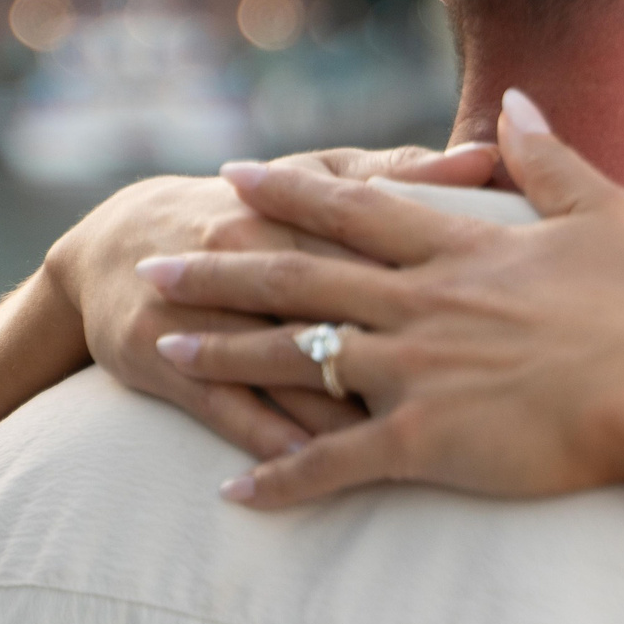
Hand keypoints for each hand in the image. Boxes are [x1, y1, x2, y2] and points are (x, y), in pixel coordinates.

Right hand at [47, 143, 499, 459]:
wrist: (119, 247)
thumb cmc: (252, 208)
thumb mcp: (315, 177)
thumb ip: (401, 172)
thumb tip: (484, 155)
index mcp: (295, 209)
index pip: (373, 242)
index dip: (438, 275)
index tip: (503, 310)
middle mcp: (248, 256)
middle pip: (330, 306)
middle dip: (398, 348)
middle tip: (469, 388)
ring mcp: (206, 315)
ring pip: (284, 366)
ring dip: (340, 407)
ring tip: (403, 441)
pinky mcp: (167, 365)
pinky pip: (231, 411)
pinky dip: (273, 440)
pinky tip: (315, 468)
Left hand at [139, 93, 623, 507]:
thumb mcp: (606, 211)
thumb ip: (547, 158)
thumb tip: (514, 100)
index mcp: (460, 251)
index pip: (355, 209)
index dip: (290, 190)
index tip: (236, 176)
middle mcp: (420, 304)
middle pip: (298, 278)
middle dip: (220, 269)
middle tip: (158, 265)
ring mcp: (414, 372)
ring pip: (292, 358)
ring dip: (223, 357)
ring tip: (162, 352)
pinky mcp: (423, 440)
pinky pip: (332, 462)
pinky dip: (279, 477)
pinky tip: (233, 490)